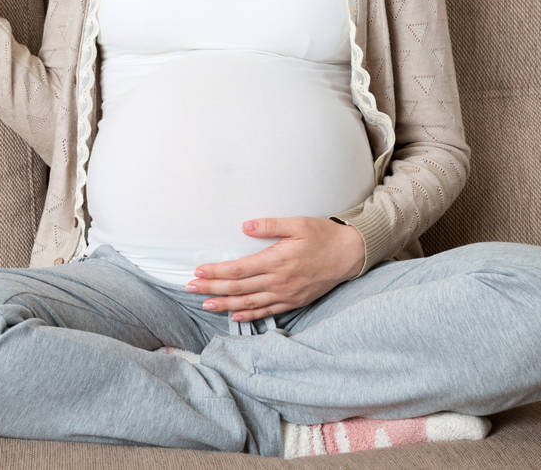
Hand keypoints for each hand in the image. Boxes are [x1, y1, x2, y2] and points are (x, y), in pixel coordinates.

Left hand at [185, 216, 365, 322]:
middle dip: (213, 288)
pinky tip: (234, 316)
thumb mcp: (297, 223)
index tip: (198, 271)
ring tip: (205, 305)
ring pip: (249, 303)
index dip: (217, 272)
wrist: (350, 254)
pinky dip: (249, 316)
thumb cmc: (323, 235)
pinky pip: (267, 312)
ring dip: (225, 304)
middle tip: (191, 288)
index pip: (239, 269)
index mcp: (277, 260)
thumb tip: (244, 226)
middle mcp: (279, 281)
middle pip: (239, 288)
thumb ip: (269, 225)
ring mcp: (286, 294)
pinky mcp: (293, 301)